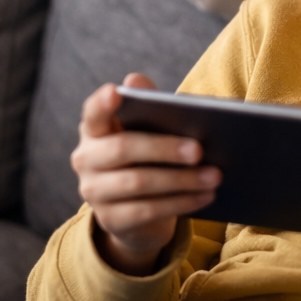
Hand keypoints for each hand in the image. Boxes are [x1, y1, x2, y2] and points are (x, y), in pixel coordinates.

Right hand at [71, 74, 220, 276]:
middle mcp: (85, 159)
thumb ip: (146, 105)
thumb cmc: (145, 159)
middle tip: (199, 150)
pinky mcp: (110, 220)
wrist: (135, 214)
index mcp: (94, 130)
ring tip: (215, 176)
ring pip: (138, 183)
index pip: (93, 113)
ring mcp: (93, 192)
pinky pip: (147, 210)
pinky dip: (181, 202)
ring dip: (181, 180)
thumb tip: (136, 80)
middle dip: (164, 148)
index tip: (115, 92)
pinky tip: (206, 196)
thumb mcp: (147, 132)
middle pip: (122, 149)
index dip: (102, 103)